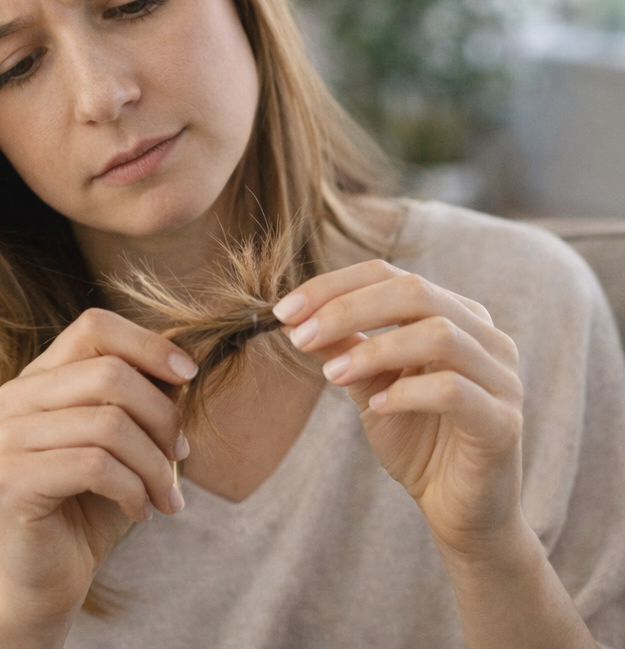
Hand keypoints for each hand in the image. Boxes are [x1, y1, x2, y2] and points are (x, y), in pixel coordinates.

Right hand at [0, 307, 193, 628]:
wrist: (55, 576)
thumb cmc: (97, 500)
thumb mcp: (134, 437)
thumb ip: (150, 390)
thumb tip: (185, 343)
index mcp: (42, 375)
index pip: (94, 326)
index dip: (148, 343)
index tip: (190, 374)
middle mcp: (17, 396)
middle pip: (109, 373)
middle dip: (161, 415)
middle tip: (181, 453)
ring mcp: (9, 436)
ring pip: (109, 423)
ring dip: (154, 463)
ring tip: (166, 493)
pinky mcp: (13, 479)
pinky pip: (95, 466)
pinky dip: (134, 489)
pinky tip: (142, 511)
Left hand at [274, 260, 524, 557]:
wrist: (458, 512)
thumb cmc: (415, 439)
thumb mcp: (369, 385)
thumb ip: (343, 347)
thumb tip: (294, 316)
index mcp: (453, 313)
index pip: (389, 275)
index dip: (332, 286)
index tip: (284, 311)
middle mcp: (485, 335)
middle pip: (415, 291)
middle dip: (347, 308)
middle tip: (299, 335)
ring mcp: (501, 376)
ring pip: (439, 335)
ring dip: (374, 350)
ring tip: (330, 375)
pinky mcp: (503, 422)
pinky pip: (454, 391)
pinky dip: (408, 393)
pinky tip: (377, 406)